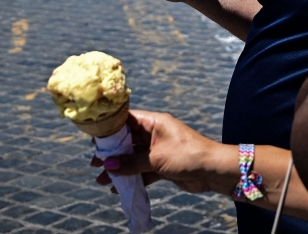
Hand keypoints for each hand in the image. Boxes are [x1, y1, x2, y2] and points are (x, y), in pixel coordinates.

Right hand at [92, 110, 237, 195]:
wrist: (213, 170)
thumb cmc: (186, 155)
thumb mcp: (155, 158)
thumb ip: (131, 162)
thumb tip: (108, 166)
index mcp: (154, 122)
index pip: (126, 120)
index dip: (109, 130)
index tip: (94, 141)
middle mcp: (155, 133)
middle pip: (127, 141)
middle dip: (111, 153)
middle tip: (94, 164)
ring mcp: (159, 150)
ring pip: (133, 158)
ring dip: (120, 168)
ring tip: (102, 180)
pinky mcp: (163, 165)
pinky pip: (142, 170)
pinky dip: (132, 178)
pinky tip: (119, 187)